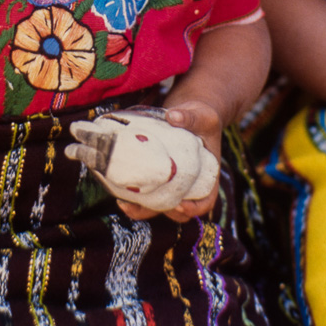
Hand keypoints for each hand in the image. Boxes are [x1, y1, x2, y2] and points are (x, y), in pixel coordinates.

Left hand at [118, 100, 221, 223]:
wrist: (189, 114)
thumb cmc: (202, 117)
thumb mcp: (203, 116)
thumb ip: (190, 117)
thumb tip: (173, 116)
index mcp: (206, 177)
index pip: (205, 201)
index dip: (194, 208)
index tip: (180, 204)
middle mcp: (188, 185)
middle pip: (176, 210)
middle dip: (159, 210)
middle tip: (142, 204)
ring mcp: (170, 182)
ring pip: (158, 205)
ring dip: (142, 208)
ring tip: (124, 202)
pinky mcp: (155, 176)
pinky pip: (146, 192)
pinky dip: (134, 194)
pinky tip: (119, 189)